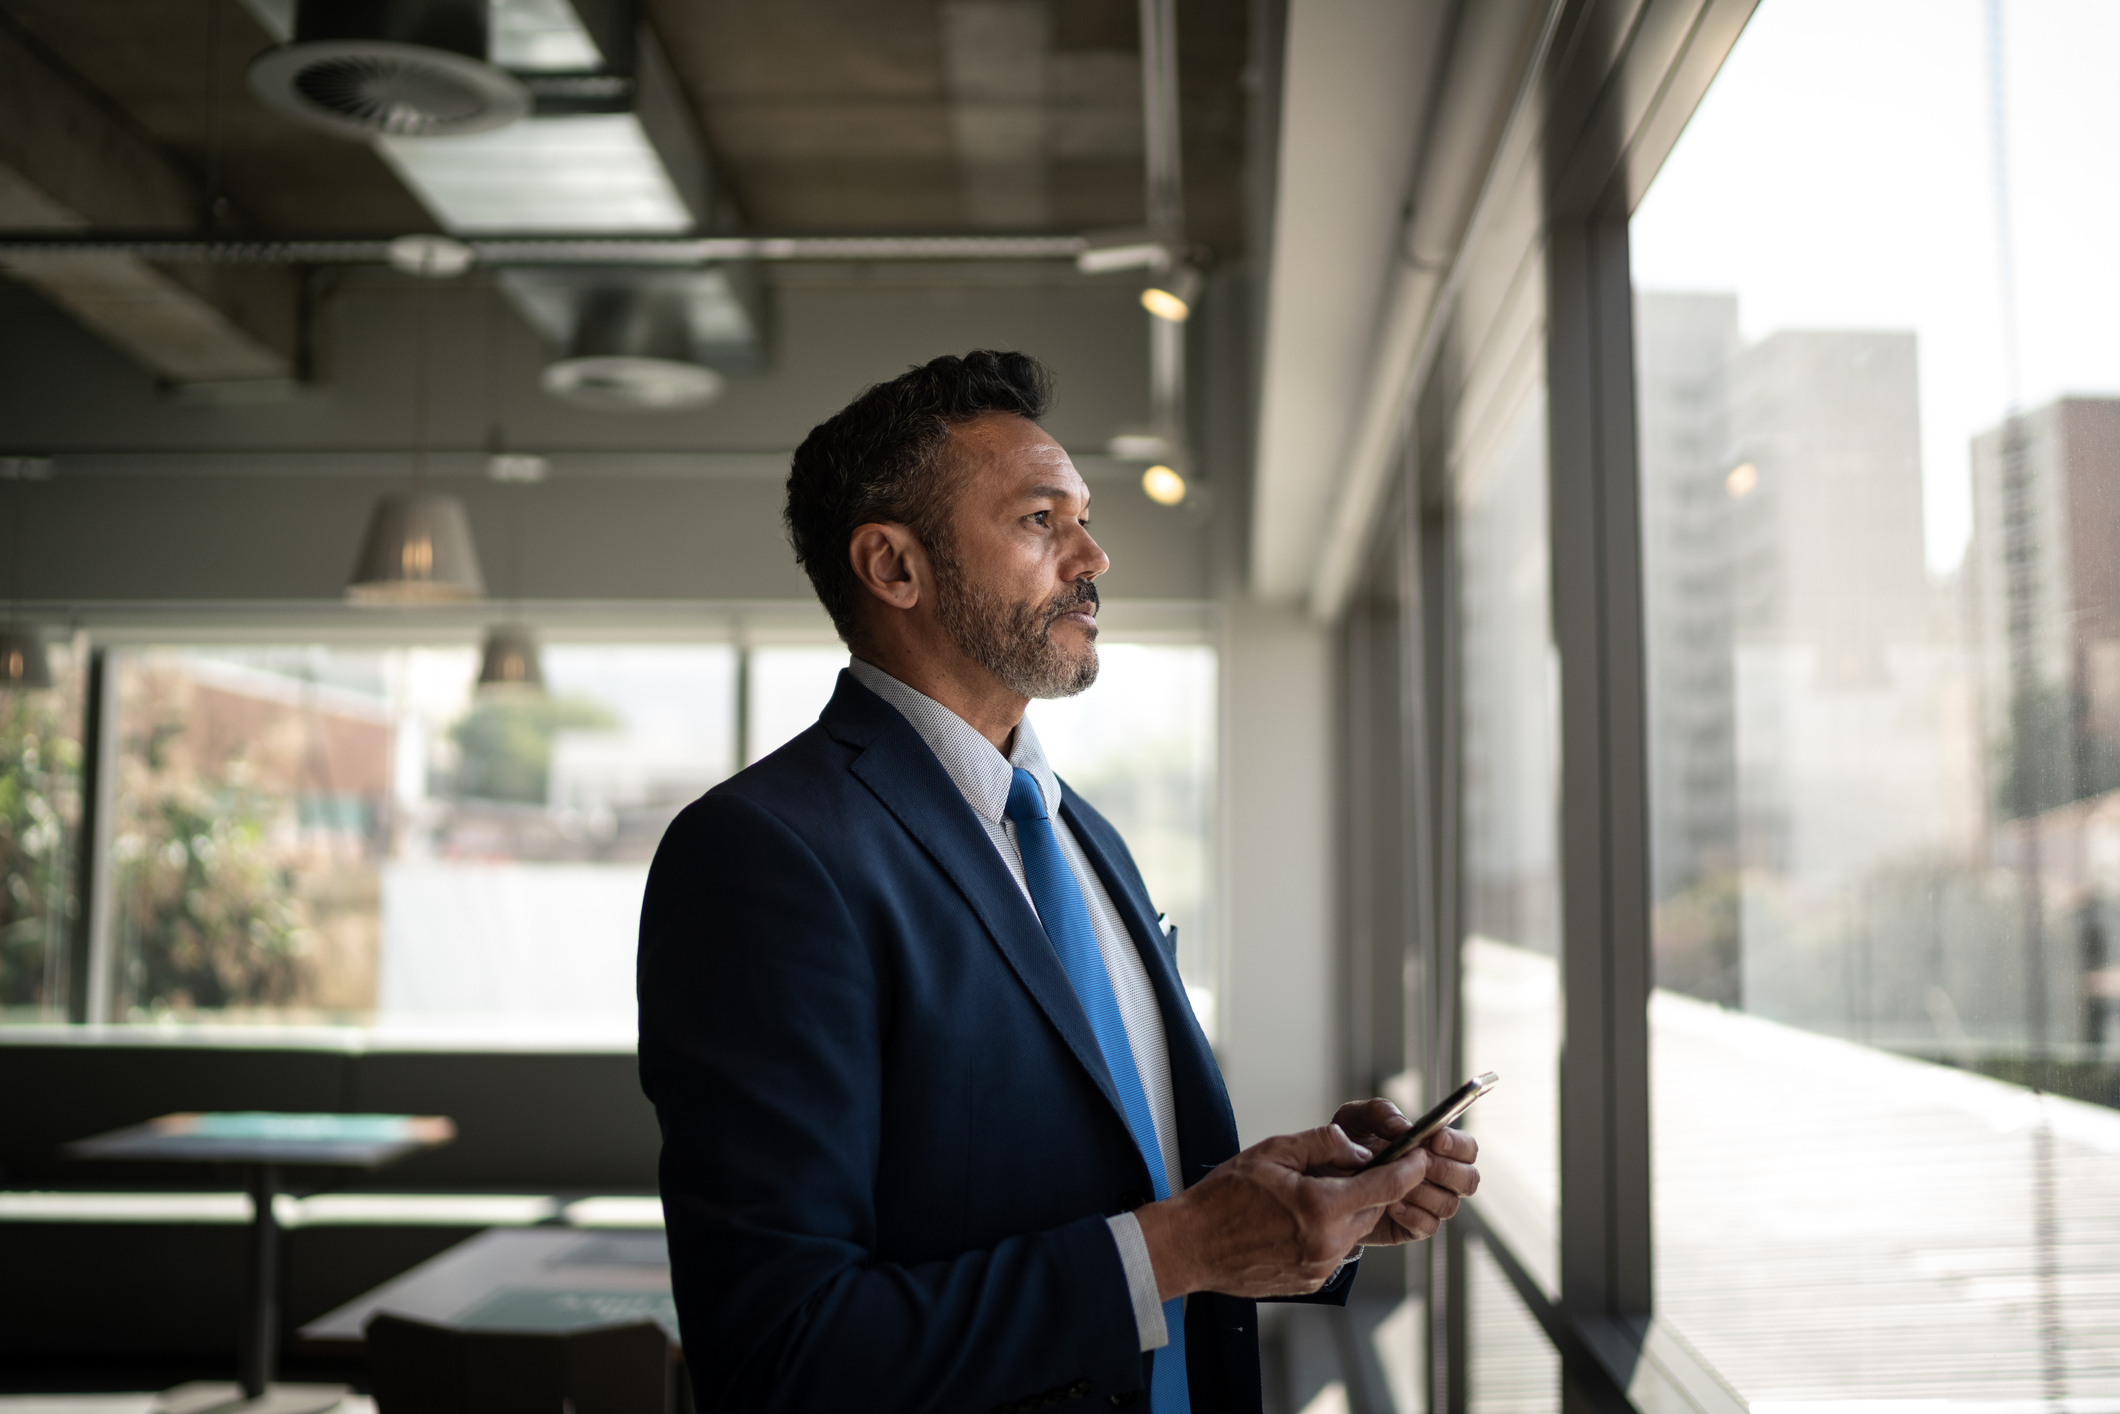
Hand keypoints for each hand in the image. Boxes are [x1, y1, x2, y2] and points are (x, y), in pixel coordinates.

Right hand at [1133, 1123, 1430, 1300]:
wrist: (1191, 1246)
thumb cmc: (1223, 1198)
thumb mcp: (1272, 1153)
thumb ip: (1321, 1144)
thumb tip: (1358, 1149)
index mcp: (1320, 1207)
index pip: (1384, 1186)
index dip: (1409, 1169)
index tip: (1420, 1156)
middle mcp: (1327, 1243)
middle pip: (1370, 1210)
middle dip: (1364, 1188)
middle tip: (1336, 1171)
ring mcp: (1320, 1268)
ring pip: (1352, 1231)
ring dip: (1342, 1212)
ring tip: (1302, 1199)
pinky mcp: (1311, 1283)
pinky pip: (1333, 1252)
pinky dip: (1324, 1234)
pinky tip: (1291, 1224)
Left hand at [1328, 1098, 1479, 1245]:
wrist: (1324, 1181)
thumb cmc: (1347, 1143)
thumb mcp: (1356, 1118)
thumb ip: (1381, 1113)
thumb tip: (1405, 1127)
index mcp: (1434, 1147)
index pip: (1467, 1148)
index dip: (1458, 1145)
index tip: (1435, 1140)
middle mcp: (1439, 1176)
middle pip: (1468, 1179)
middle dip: (1445, 1170)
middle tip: (1415, 1163)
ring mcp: (1428, 1204)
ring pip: (1449, 1204)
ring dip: (1424, 1193)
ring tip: (1394, 1184)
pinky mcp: (1413, 1227)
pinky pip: (1428, 1226)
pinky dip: (1411, 1215)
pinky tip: (1389, 1204)